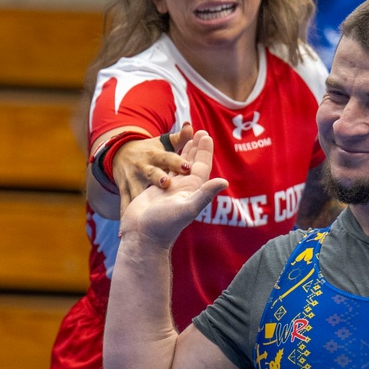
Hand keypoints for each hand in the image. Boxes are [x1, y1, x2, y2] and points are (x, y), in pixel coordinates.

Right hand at [119, 131, 227, 249]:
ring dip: (182, 153)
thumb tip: (225, 182)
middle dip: (195, 148)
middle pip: (192, 164)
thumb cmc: (164, 225)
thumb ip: (205, 194)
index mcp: (191, 190)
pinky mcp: (155, 191)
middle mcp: (182, 189)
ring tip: (185, 139)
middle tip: (199, 131)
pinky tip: (165, 157)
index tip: (205, 135)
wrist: (143, 237)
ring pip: (178, 167)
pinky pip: (163, 172)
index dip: (204, 151)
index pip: (202, 166)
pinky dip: (165, 163)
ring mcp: (168, 190)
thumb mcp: (188, 207)